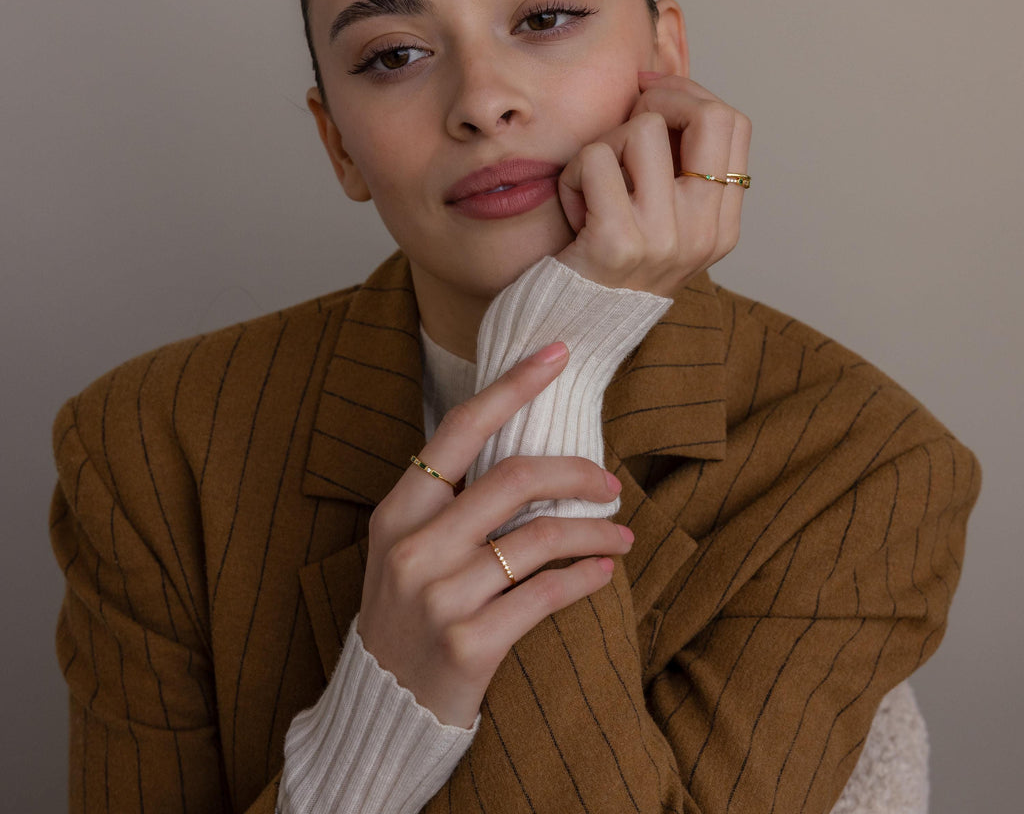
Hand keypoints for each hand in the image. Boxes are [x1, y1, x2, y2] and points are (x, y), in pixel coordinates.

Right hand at [357, 342, 633, 728]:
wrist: (383, 707)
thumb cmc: (408, 612)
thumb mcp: (409, 547)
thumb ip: (451, 502)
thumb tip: (527, 452)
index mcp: (398, 511)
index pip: (460, 428)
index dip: (512, 385)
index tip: (555, 353)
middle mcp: (414, 546)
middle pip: (515, 478)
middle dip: (576, 472)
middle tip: (610, 480)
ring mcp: (440, 595)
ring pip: (541, 538)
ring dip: (595, 531)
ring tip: (621, 535)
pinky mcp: (469, 643)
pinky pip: (547, 595)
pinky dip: (586, 578)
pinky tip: (603, 573)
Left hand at [556, 72, 751, 296]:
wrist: (576, 329)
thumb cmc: (611, 266)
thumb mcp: (665, 226)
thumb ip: (680, 173)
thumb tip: (665, 93)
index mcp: (722, 226)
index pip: (735, 125)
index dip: (690, 95)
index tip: (652, 97)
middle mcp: (703, 232)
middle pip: (708, 116)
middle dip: (660, 98)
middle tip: (628, 118)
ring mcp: (664, 238)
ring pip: (642, 129)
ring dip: (605, 144)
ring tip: (595, 183)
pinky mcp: (618, 240)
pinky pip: (595, 158)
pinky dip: (573, 175)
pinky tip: (575, 207)